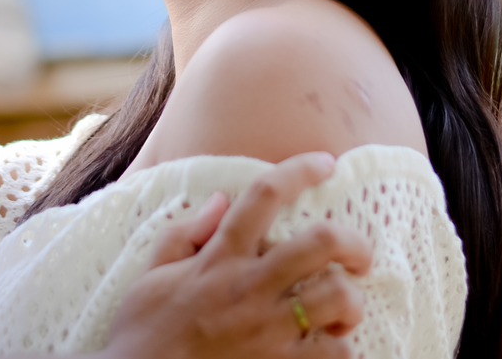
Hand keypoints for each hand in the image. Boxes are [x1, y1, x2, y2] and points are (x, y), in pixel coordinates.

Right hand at [104, 152, 371, 358]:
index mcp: (219, 258)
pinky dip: (341, 348)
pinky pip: (335, 353)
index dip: (300, 170)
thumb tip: (220, 199)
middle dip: (353, 241)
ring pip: (339, 298)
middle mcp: (249, 288)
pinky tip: (330, 345)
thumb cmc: (143, 336)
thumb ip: (184, 234)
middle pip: (322, 243)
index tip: (326, 162)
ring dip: (351, 301)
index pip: (263, 196)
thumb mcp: (151, 277)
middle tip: (358, 254)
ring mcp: (268, 331)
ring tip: (344, 308)